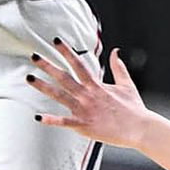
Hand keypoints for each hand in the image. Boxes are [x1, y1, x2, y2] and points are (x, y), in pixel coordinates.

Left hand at [32, 42, 149, 148]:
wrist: (141, 129)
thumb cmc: (134, 108)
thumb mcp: (126, 84)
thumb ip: (118, 67)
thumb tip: (116, 50)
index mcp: (96, 85)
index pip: (78, 64)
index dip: (66, 51)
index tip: (56, 40)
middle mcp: (88, 95)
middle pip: (64, 77)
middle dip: (48, 66)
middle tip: (33, 55)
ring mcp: (85, 110)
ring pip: (59, 96)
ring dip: (43, 87)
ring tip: (28, 78)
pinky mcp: (85, 126)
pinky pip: (65, 122)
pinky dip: (51, 120)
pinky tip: (38, 117)